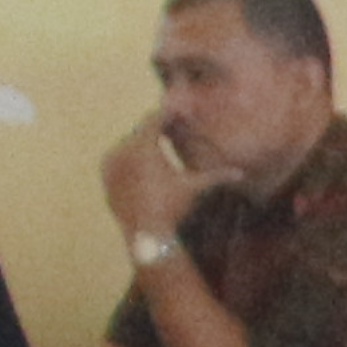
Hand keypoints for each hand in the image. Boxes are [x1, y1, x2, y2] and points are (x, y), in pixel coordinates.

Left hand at [99, 120, 204, 242]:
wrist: (146, 234)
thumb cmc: (171, 207)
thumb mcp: (194, 187)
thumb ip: (216, 175)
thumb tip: (241, 173)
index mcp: (144, 147)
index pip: (154, 120)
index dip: (167, 115)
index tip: (177, 113)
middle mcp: (122, 149)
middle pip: (140, 130)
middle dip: (155, 128)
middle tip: (169, 127)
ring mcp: (110, 162)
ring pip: (128, 143)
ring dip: (142, 142)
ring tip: (158, 146)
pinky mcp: (105, 174)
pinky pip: (118, 157)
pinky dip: (129, 156)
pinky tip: (142, 164)